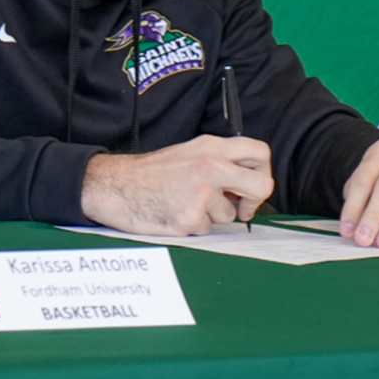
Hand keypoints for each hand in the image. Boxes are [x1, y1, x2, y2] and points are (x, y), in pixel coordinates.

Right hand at [81, 135, 273, 235]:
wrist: (114, 185)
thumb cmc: (150, 173)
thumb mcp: (188, 152)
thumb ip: (219, 161)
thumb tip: (244, 183)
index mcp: (211, 147)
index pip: (260, 153)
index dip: (263, 172)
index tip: (251, 186)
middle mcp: (210, 167)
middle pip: (261, 186)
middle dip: (254, 202)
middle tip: (242, 208)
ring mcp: (201, 194)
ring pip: (229, 215)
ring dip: (211, 216)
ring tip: (184, 204)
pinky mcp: (189, 218)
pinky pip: (206, 230)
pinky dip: (192, 227)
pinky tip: (174, 214)